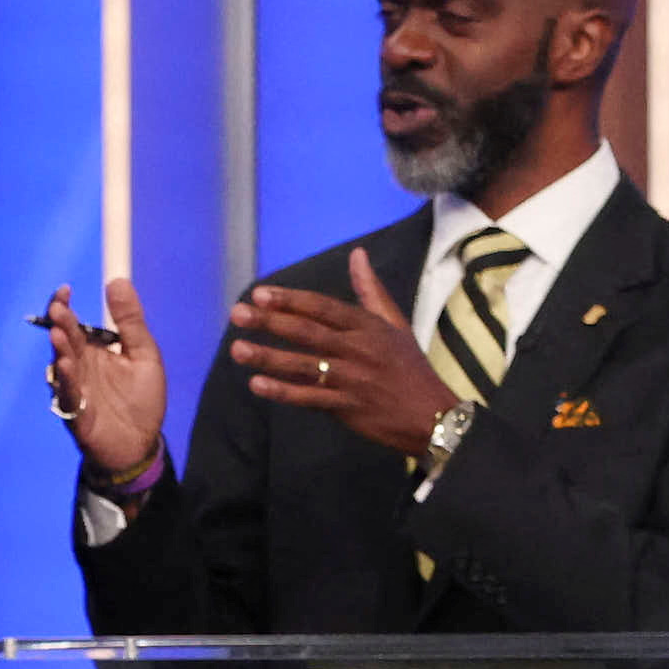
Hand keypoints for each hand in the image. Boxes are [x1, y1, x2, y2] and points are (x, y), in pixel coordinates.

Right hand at [41, 277, 167, 481]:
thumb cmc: (141, 400)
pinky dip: (65, 379)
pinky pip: (67, 394)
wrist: (140, 444)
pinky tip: (65, 364)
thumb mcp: (143, 352)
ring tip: (59, 334)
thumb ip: (130, 320)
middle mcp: (80, 367)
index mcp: (94, 351)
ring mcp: (76, 389)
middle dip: (61, 324)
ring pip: (62, 365)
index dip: (67, 307)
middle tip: (60, 308)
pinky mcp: (76, 413)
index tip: (66, 289)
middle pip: (65, 340)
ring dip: (60, 349)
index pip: (74, 324)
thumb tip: (118, 280)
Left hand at [224, 248, 452, 461]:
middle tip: (237, 314)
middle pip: (308, 332)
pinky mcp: (347, 407)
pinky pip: (310, 397)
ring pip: (304, 365)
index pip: (323, 308)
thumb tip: (358, 254)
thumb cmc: (409, 367)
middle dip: (270, 322)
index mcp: (369, 326)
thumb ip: (371, 290)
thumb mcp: (395, 324)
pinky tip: (257, 384)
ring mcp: (352, 379)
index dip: (291, 300)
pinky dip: (284, 392)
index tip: (260, 293)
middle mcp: (360, 349)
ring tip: (237, 349)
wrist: (432, 414)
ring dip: (268, 357)